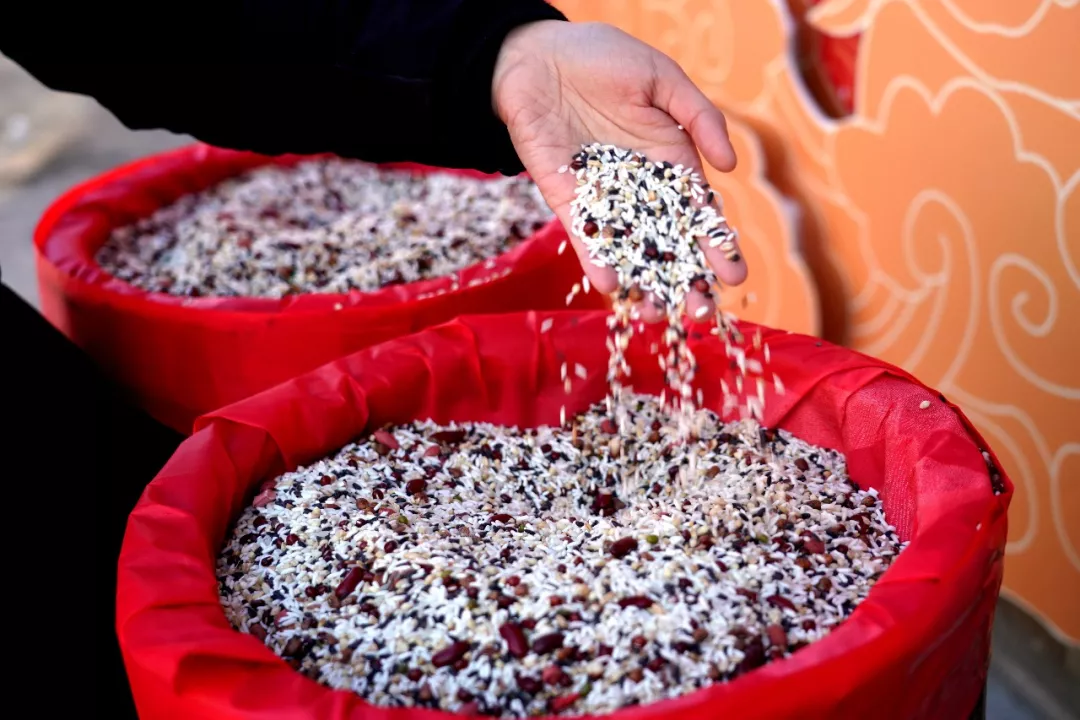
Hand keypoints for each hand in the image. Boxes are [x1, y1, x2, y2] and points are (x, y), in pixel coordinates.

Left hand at [492, 20, 746, 317]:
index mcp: (671, 163)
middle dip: (683, 280)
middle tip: (698, 313)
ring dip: (641, 284)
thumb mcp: (662, 79)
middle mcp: (638, 189)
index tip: (733, 276)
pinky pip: (585, 235)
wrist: (538, 55)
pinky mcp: (566, 198)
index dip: (716, 246)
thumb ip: (699, 117)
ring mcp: (603, 198)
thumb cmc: (603, 58)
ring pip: (628, 250)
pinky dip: (595, 259)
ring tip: (653, 314)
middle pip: (666, 244)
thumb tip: (729, 165)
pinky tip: (610, 284)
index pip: (698, 215)